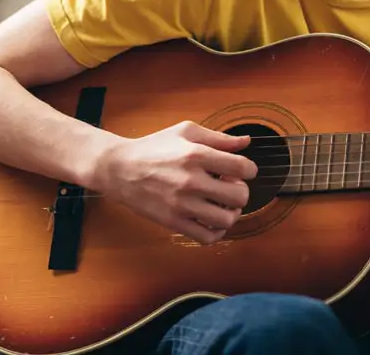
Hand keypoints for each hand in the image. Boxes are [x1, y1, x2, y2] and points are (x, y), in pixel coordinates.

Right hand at [91, 121, 257, 244]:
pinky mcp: (173, 222)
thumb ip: (219, 138)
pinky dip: (217, 231)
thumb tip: (246, 142)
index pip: (242, 167)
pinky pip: (207, 237)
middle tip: (230, 186)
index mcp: (197, 155)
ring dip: (232, 212)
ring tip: (223, 203)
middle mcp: (191, 181)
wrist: (120, 169)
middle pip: (240, 196)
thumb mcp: (186, 132)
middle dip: (242, 191)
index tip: (243, 170)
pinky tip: (212, 218)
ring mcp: (182, 205)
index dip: (249, 170)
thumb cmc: (154, 147)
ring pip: (226, 219)